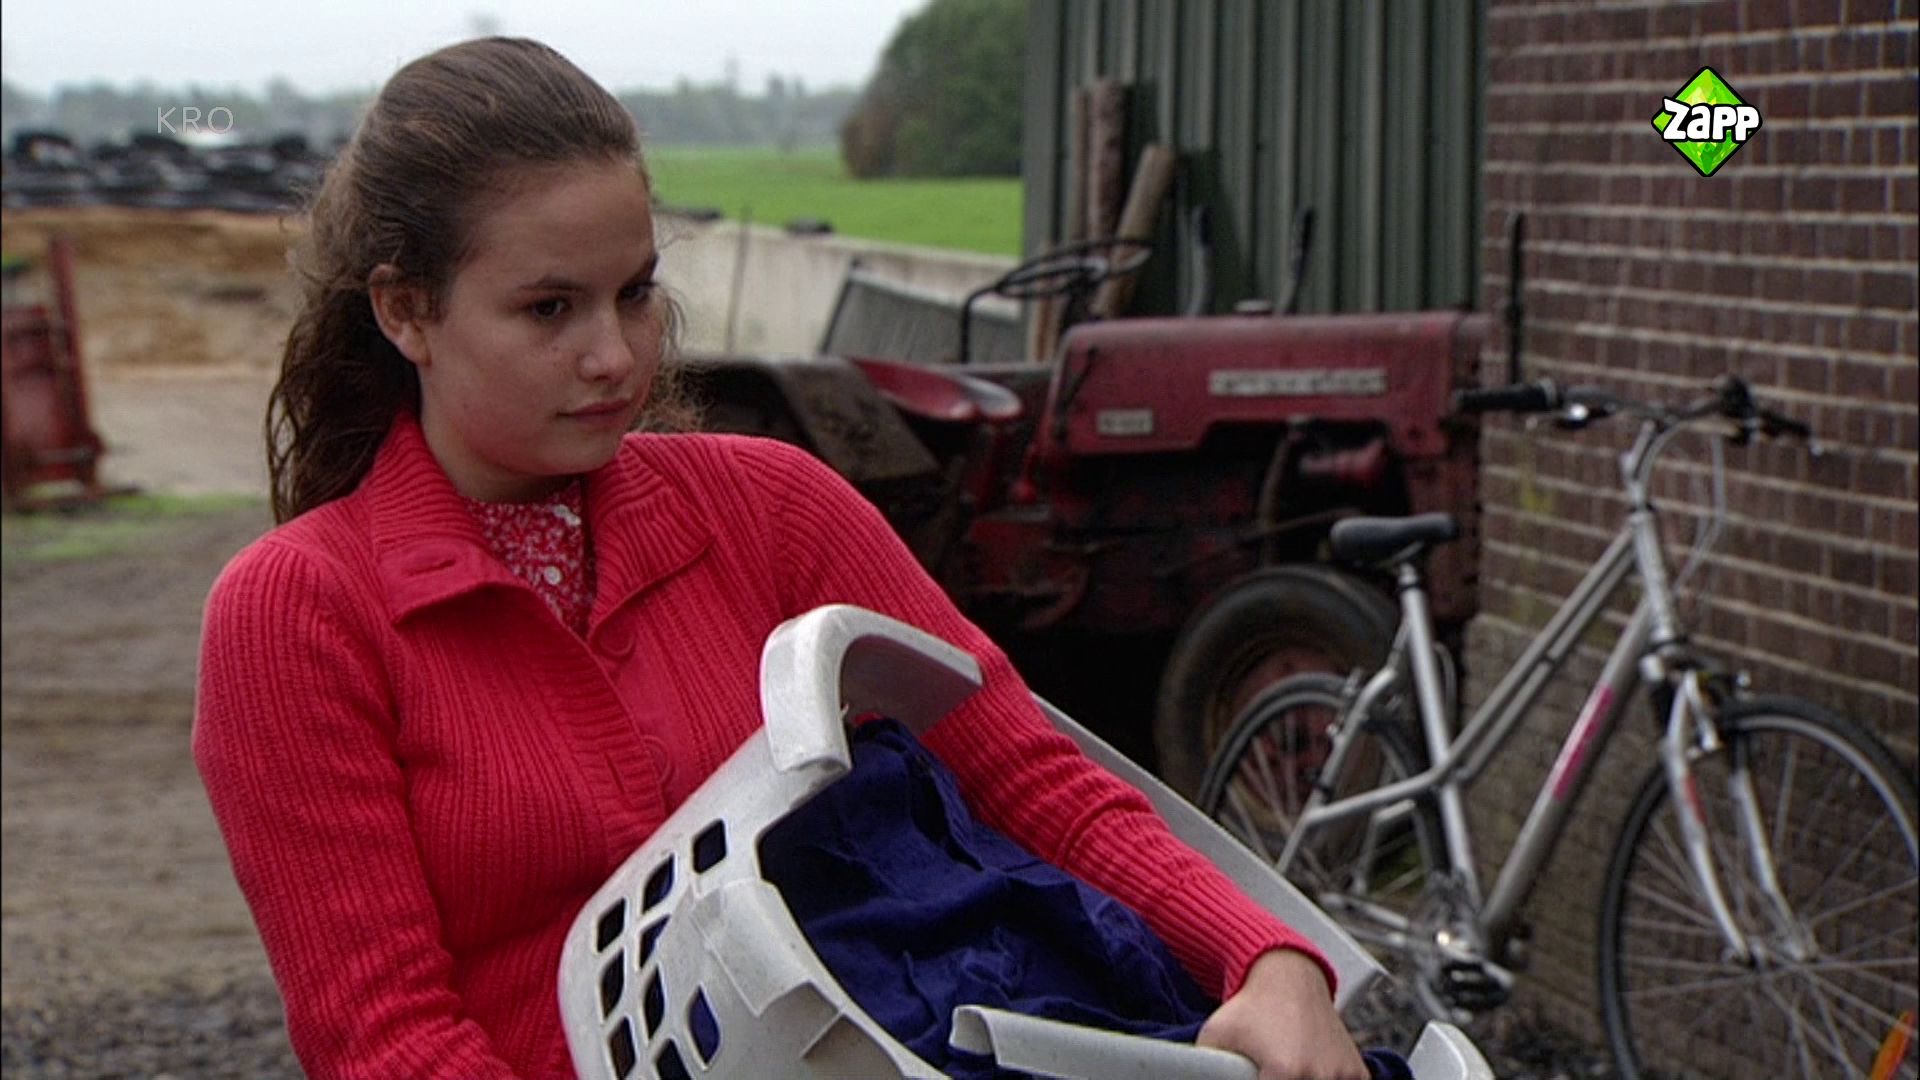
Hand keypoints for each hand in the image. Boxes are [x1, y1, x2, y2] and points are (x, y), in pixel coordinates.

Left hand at [1196, 949, 1367, 1079]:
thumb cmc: (1249, 1006)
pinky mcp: (1357, 1074)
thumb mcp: (1214, 1036)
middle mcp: (1318, 1076)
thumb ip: (1203, 1068)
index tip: (1253, 1077)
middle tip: (1265, 1071)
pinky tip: (1308, 1072)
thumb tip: (1191, 1078)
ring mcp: (1342, 1075)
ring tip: (1286, 1069)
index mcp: (1284, 1072)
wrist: (1288, 975)